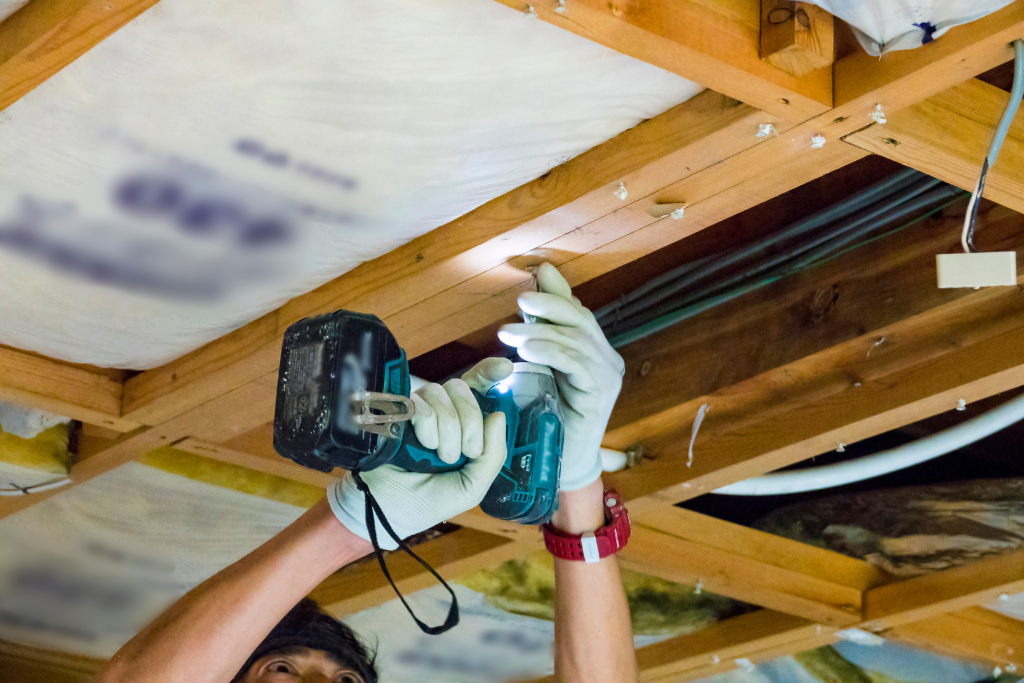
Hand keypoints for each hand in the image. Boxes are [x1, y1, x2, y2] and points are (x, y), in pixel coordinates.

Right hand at [327, 358, 512, 548]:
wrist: (390, 511)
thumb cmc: (429, 501)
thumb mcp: (473, 485)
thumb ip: (493, 454)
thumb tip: (498, 415)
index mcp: (463, 426)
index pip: (478, 389)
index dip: (489, 372)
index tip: (504, 368)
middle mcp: (442, 412)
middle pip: (464, 390)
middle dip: (470, 423)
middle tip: (462, 453)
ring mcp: (418, 410)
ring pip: (442, 394)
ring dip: (447, 430)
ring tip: (437, 454)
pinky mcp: (397, 412)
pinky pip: (421, 404)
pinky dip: (428, 427)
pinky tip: (422, 446)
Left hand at [498, 263, 623, 490]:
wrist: (563, 459)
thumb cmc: (551, 412)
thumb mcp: (544, 365)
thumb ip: (544, 327)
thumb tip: (541, 278)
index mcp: (598, 351)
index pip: (580, 314)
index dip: (558, 295)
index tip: (534, 280)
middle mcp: (609, 361)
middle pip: (582, 321)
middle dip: (549, 308)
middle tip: (520, 302)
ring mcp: (608, 378)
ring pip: (576, 342)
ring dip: (540, 333)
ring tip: (509, 332)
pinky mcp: (601, 394)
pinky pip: (576, 365)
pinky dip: (550, 353)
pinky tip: (526, 351)